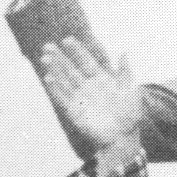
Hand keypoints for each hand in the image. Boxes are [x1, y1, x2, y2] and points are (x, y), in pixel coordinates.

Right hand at [38, 37, 145, 156]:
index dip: (78, 51)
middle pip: (72, 68)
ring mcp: (80, 98)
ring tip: (44, 57)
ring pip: (64, 80)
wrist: (122, 137)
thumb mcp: (131, 92)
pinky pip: (62, 97)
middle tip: (48, 45)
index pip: (88, 61)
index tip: (68, 39)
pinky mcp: (73, 110)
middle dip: (61, 57)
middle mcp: (89, 86)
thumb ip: (125, 73)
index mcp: (103, 80)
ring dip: (55, 69)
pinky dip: (55, 88)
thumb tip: (123, 52)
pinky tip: (48, 77)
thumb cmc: (129, 115)